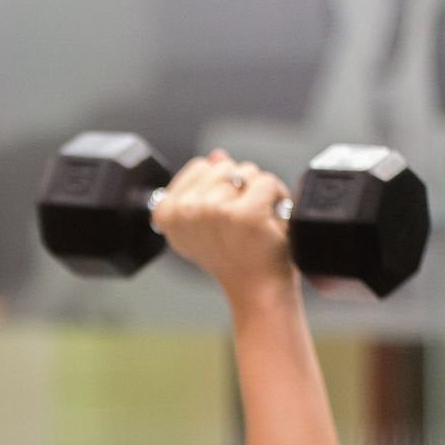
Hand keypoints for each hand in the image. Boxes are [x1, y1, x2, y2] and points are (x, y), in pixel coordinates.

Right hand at [152, 150, 297, 305]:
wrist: (255, 288)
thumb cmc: (234, 257)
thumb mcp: (207, 221)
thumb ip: (205, 186)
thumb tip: (216, 156)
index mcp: (167, 213)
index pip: (200, 168)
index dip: (218, 186)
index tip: (221, 216)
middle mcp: (185, 211)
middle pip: (223, 167)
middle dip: (239, 187)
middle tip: (241, 221)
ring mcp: (213, 211)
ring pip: (246, 172)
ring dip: (258, 193)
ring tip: (256, 222)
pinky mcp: (244, 213)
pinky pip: (266, 182)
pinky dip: (277, 198)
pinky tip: (271, 221)